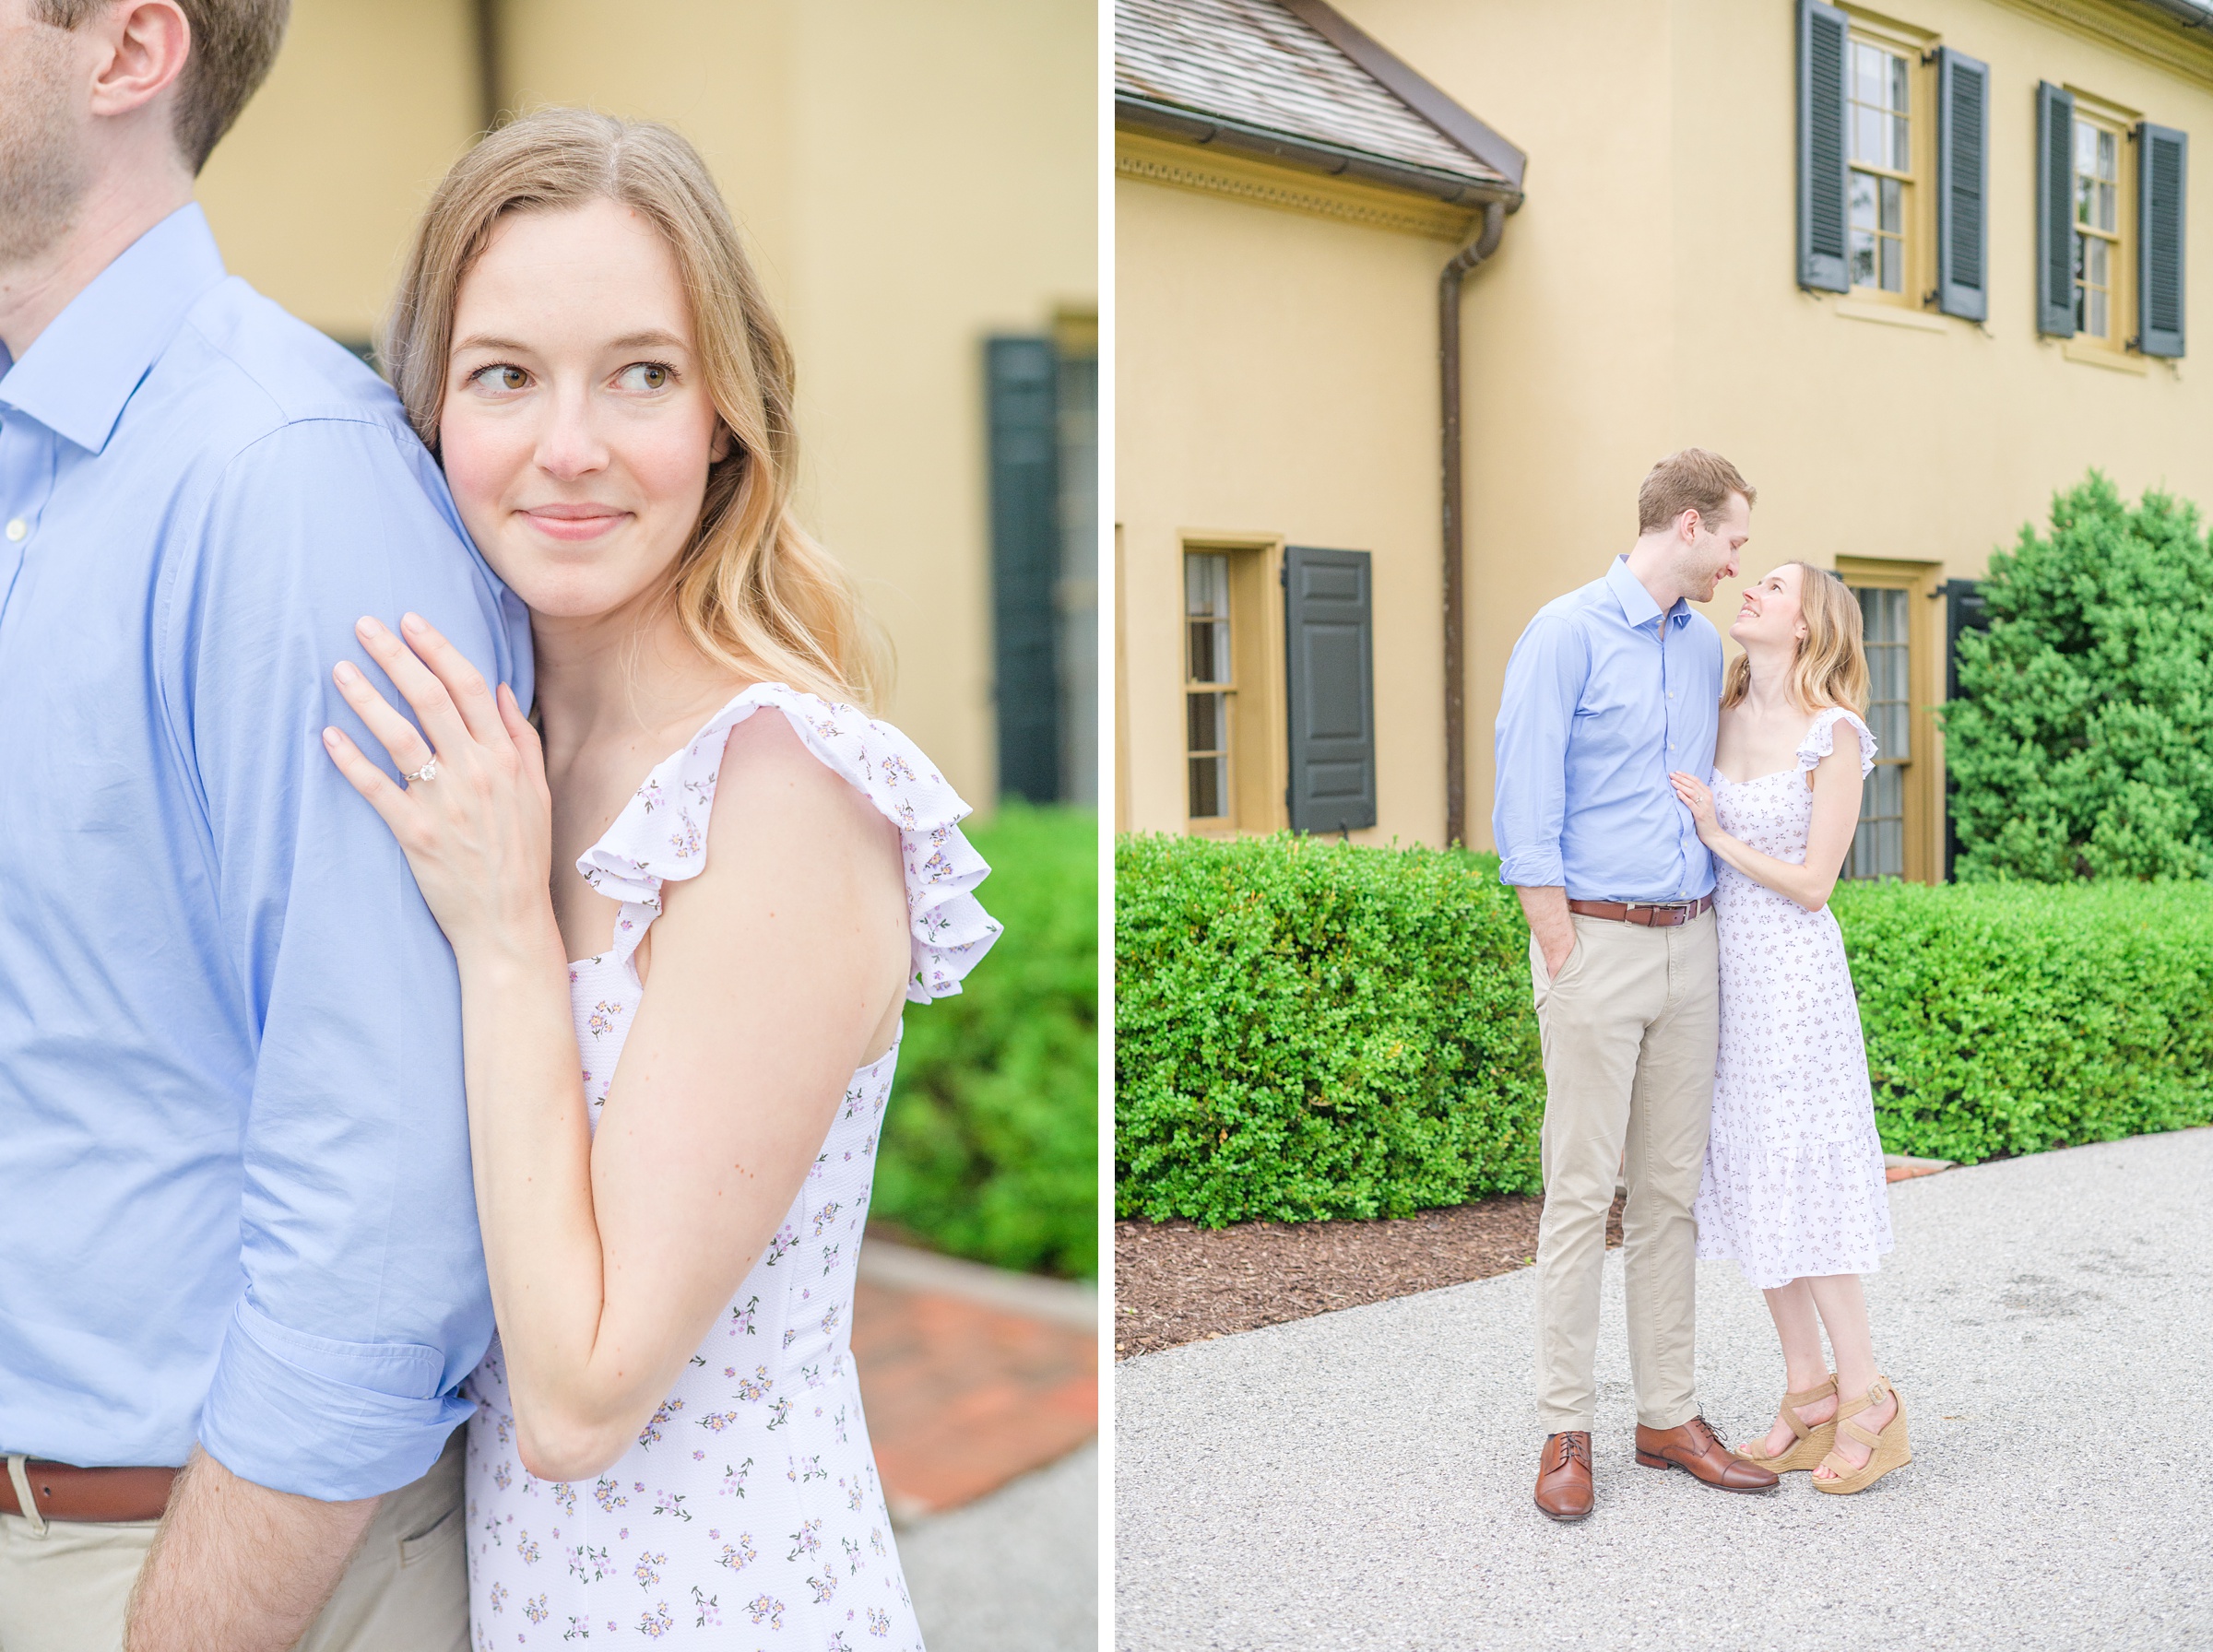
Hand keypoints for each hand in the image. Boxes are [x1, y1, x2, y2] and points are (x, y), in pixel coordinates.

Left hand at [322, 613, 555, 958]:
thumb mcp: (537, 793)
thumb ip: (521, 739)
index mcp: (506, 758)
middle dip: (396, 656)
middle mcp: (477, 773)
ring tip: (340, 669)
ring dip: (366, 698)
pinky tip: (329, 735)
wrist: (508, 920)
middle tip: (363, 625)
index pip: (470, 686)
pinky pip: (377, 787)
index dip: (438, 648)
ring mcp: (445, 803)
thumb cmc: (522, 856)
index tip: (410, 621)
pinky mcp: (415, 833)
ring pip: (401, 736)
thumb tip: (500, 692)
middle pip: (431, 699)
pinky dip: (351, 759)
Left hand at [1669, 770, 1719, 842]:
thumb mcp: (1705, 804)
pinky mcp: (1700, 814)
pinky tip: (1678, 793)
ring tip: (1672, 782)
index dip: (1686, 775)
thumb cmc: (1706, 818)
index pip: (1696, 781)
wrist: (1712, 833)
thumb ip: (1699, 795)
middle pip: (1693, 785)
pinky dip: (1684, 797)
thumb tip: (1688, 786)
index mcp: (1708, 794)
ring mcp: (1704, 806)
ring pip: (1692, 792)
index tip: (1677, 772)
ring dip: (1681, 786)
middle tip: (1671, 774)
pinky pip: (1691, 804)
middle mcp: (1707, 798)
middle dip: (1681, 778)